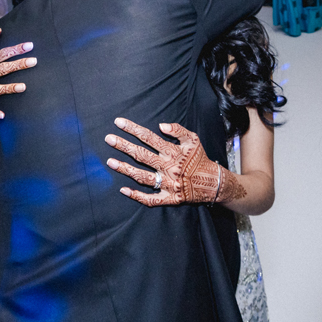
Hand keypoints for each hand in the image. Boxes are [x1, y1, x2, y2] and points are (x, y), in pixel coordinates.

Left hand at [105, 118, 243, 206]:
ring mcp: (166, 183)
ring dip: (125, 169)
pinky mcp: (168, 198)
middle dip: (124, 146)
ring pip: (142, 176)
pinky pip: (150, 199)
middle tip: (109, 139)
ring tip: (110, 162)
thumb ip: (178, 130)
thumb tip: (161, 125)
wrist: (212, 182)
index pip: (149, 137)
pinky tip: (123, 189)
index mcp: (172, 152)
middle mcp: (167, 167)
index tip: (119, 122)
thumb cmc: (199, 159)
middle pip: (142, 155)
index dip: (133, 129)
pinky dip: (136, 195)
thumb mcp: (193, 139)